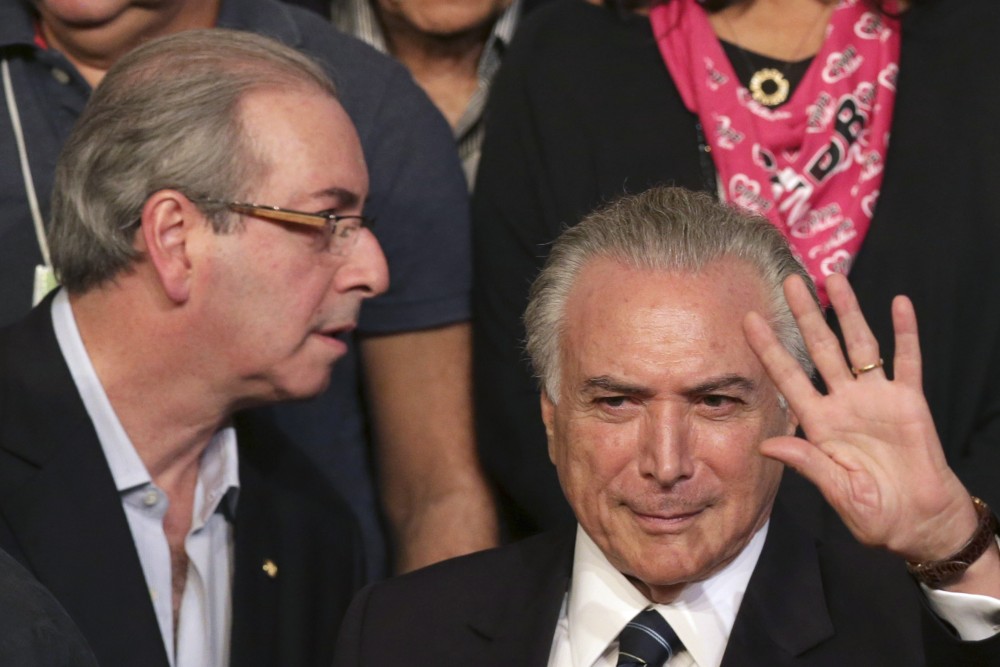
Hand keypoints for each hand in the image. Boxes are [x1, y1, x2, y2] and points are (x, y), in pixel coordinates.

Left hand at [743, 273, 976, 562]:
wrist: (919, 522)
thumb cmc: (874, 513)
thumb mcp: (837, 492)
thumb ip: (807, 463)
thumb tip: (767, 444)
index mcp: (819, 424)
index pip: (787, 377)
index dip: (768, 348)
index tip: (749, 319)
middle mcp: (843, 403)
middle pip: (820, 349)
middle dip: (805, 315)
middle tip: (790, 281)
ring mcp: (876, 398)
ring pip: (859, 345)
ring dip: (849, 312)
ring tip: (835, 278)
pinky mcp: (910, 402)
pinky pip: (908, 360)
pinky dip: (906, 332)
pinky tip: (900, 304)